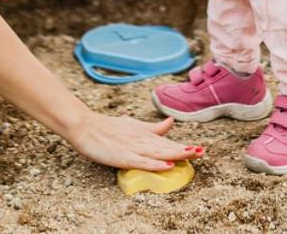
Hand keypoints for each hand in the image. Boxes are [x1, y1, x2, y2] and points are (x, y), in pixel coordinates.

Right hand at [66, 112, 201, 170]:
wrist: (85, 125)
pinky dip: (156, 163)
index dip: (183, 145)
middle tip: (202, 151)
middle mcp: (142, 140)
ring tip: (192, 153)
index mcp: (144, 134)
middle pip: (167, 146)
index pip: (167, 142)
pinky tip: (167, 164)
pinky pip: (142, 162)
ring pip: (158, 152)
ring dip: (176, 153)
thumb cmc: (107, 127)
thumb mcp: (133, 125)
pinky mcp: (123, 156)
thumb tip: (170, 122)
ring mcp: (133, 148)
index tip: (199, 148)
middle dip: (185, 149)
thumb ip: (153, 128)